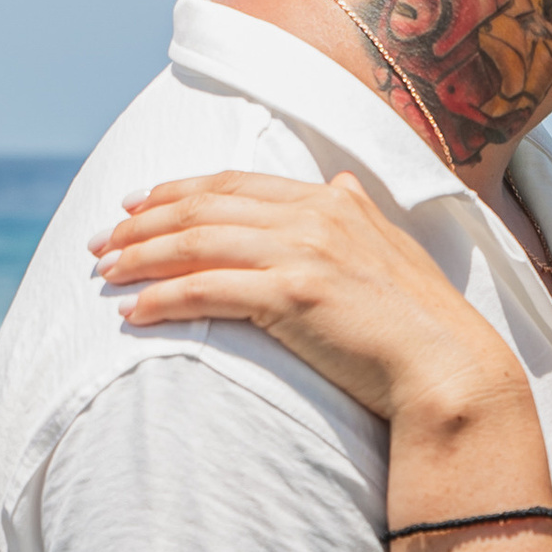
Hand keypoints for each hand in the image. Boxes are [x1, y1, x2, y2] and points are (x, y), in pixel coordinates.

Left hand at [92, 171, 526, 435]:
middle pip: (206, 206)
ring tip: (105, 272)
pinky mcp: (292, 295)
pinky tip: (134, 313)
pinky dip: (162, 299)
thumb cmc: (421, 323)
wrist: (448, 368)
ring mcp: (304, 252)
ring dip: (141, 257)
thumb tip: (341, 183)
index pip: (237, 183)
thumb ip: (359, 215)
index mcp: (335, 201)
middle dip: (144, 221)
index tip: (139, 202)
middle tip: (102, 239)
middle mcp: (316, 215)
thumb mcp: (393, 249)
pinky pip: (206, 290)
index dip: (180, 189)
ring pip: (197, 244)